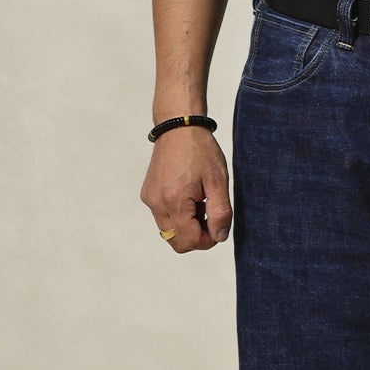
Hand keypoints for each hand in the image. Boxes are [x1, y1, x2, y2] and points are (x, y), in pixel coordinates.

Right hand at [140, 127, 231, 251]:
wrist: (179, 128)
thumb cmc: (200, 151)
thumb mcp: (218, 181)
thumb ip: (221, 213)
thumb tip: (220, 237)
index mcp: (174, 200)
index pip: (189, 240)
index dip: (208, 241)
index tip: (219, 226)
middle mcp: (156, 202)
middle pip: (176, 241)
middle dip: (197, 237)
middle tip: (211, 216)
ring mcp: (149, 199)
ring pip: (169, 232)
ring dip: (188, 227)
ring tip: (201, 203)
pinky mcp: (148, 195)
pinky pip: (164, 218)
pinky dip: (179, 217)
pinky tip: (190, 198)